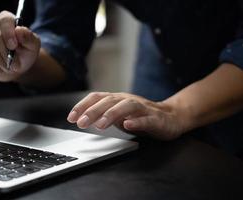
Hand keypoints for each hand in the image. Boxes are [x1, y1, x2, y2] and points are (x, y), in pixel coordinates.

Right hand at [0, 11, 40, 81]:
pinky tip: (1, 69)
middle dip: (7, 53)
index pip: (5, 21)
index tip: (14, 47)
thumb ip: (29, 38)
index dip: (9, 34)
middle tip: (16, 65)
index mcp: (6, 19)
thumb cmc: (25, 52)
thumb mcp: (33, 46)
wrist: (16, 66)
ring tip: (10, 68)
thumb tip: (20, 30)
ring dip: (1, 62)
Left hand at [67, 92, 187, 139]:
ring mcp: (142, 108)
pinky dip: (137, 121)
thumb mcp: (118, 115)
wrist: (171, 117)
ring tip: (101, 125)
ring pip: (127, 107)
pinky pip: (146, 119)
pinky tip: (128, 125)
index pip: (97, 98)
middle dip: (93, 111)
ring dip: (112, 114)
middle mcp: (128, 100)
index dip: (83, 106)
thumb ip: (103, 115)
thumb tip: (82, 118)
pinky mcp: (156, 118)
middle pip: (109, 101)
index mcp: (117, 99)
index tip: (71, 118)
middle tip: (82, 123)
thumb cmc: (140, 116)